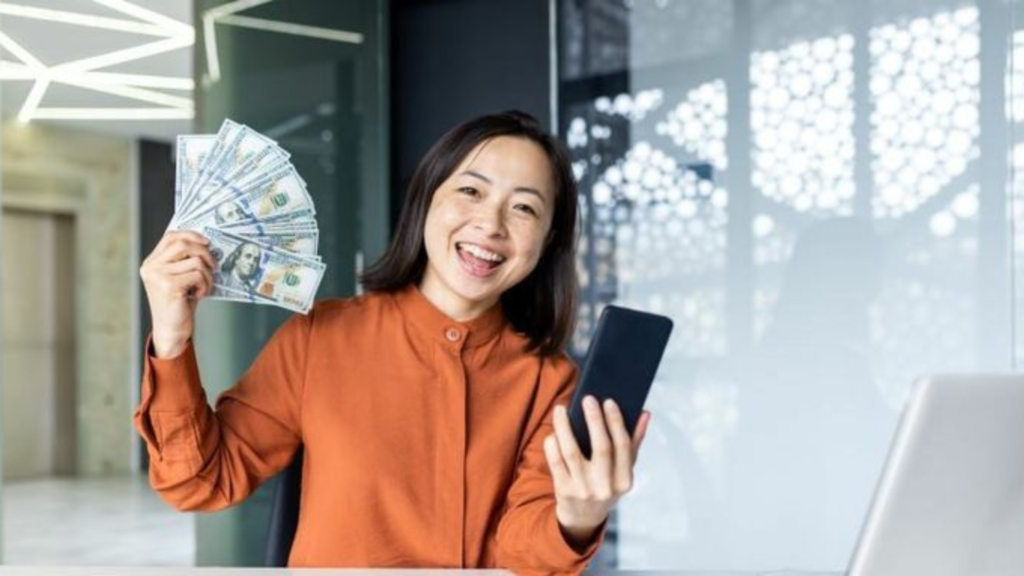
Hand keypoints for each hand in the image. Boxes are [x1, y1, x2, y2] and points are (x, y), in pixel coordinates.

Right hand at [139, 230, 216, 357]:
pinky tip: (199, 295)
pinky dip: (205, 285)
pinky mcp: (169, 285)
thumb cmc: (178, 304)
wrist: (171, 330)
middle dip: (205, 253)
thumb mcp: (178, 278)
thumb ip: (183, 261)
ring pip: (196, 261)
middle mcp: (151, 267)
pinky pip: (199, 275)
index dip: (191, 235)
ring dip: (208, 275)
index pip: (170, 236)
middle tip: (214, 266)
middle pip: (184, 244)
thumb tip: (206, 244)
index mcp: (151, 262)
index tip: (207, 241)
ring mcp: (158, 275)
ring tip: (204, 287)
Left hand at [543, 395, 650, 547]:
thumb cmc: (606, 484)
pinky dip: (553, 444)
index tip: (609, 401)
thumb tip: (645, 413)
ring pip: (572, 452)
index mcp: (624, 480)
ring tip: (561, 409)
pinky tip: (553, 431)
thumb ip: (634, 442)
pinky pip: (555, 462)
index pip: (623, 447)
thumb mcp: (623, 470)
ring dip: (565, 427)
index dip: (617, 422)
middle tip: (588, 399)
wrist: (582, 518)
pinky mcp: (563, 491)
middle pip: (601, 448)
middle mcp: (605, 487)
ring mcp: (583, 490)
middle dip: (594, 420)